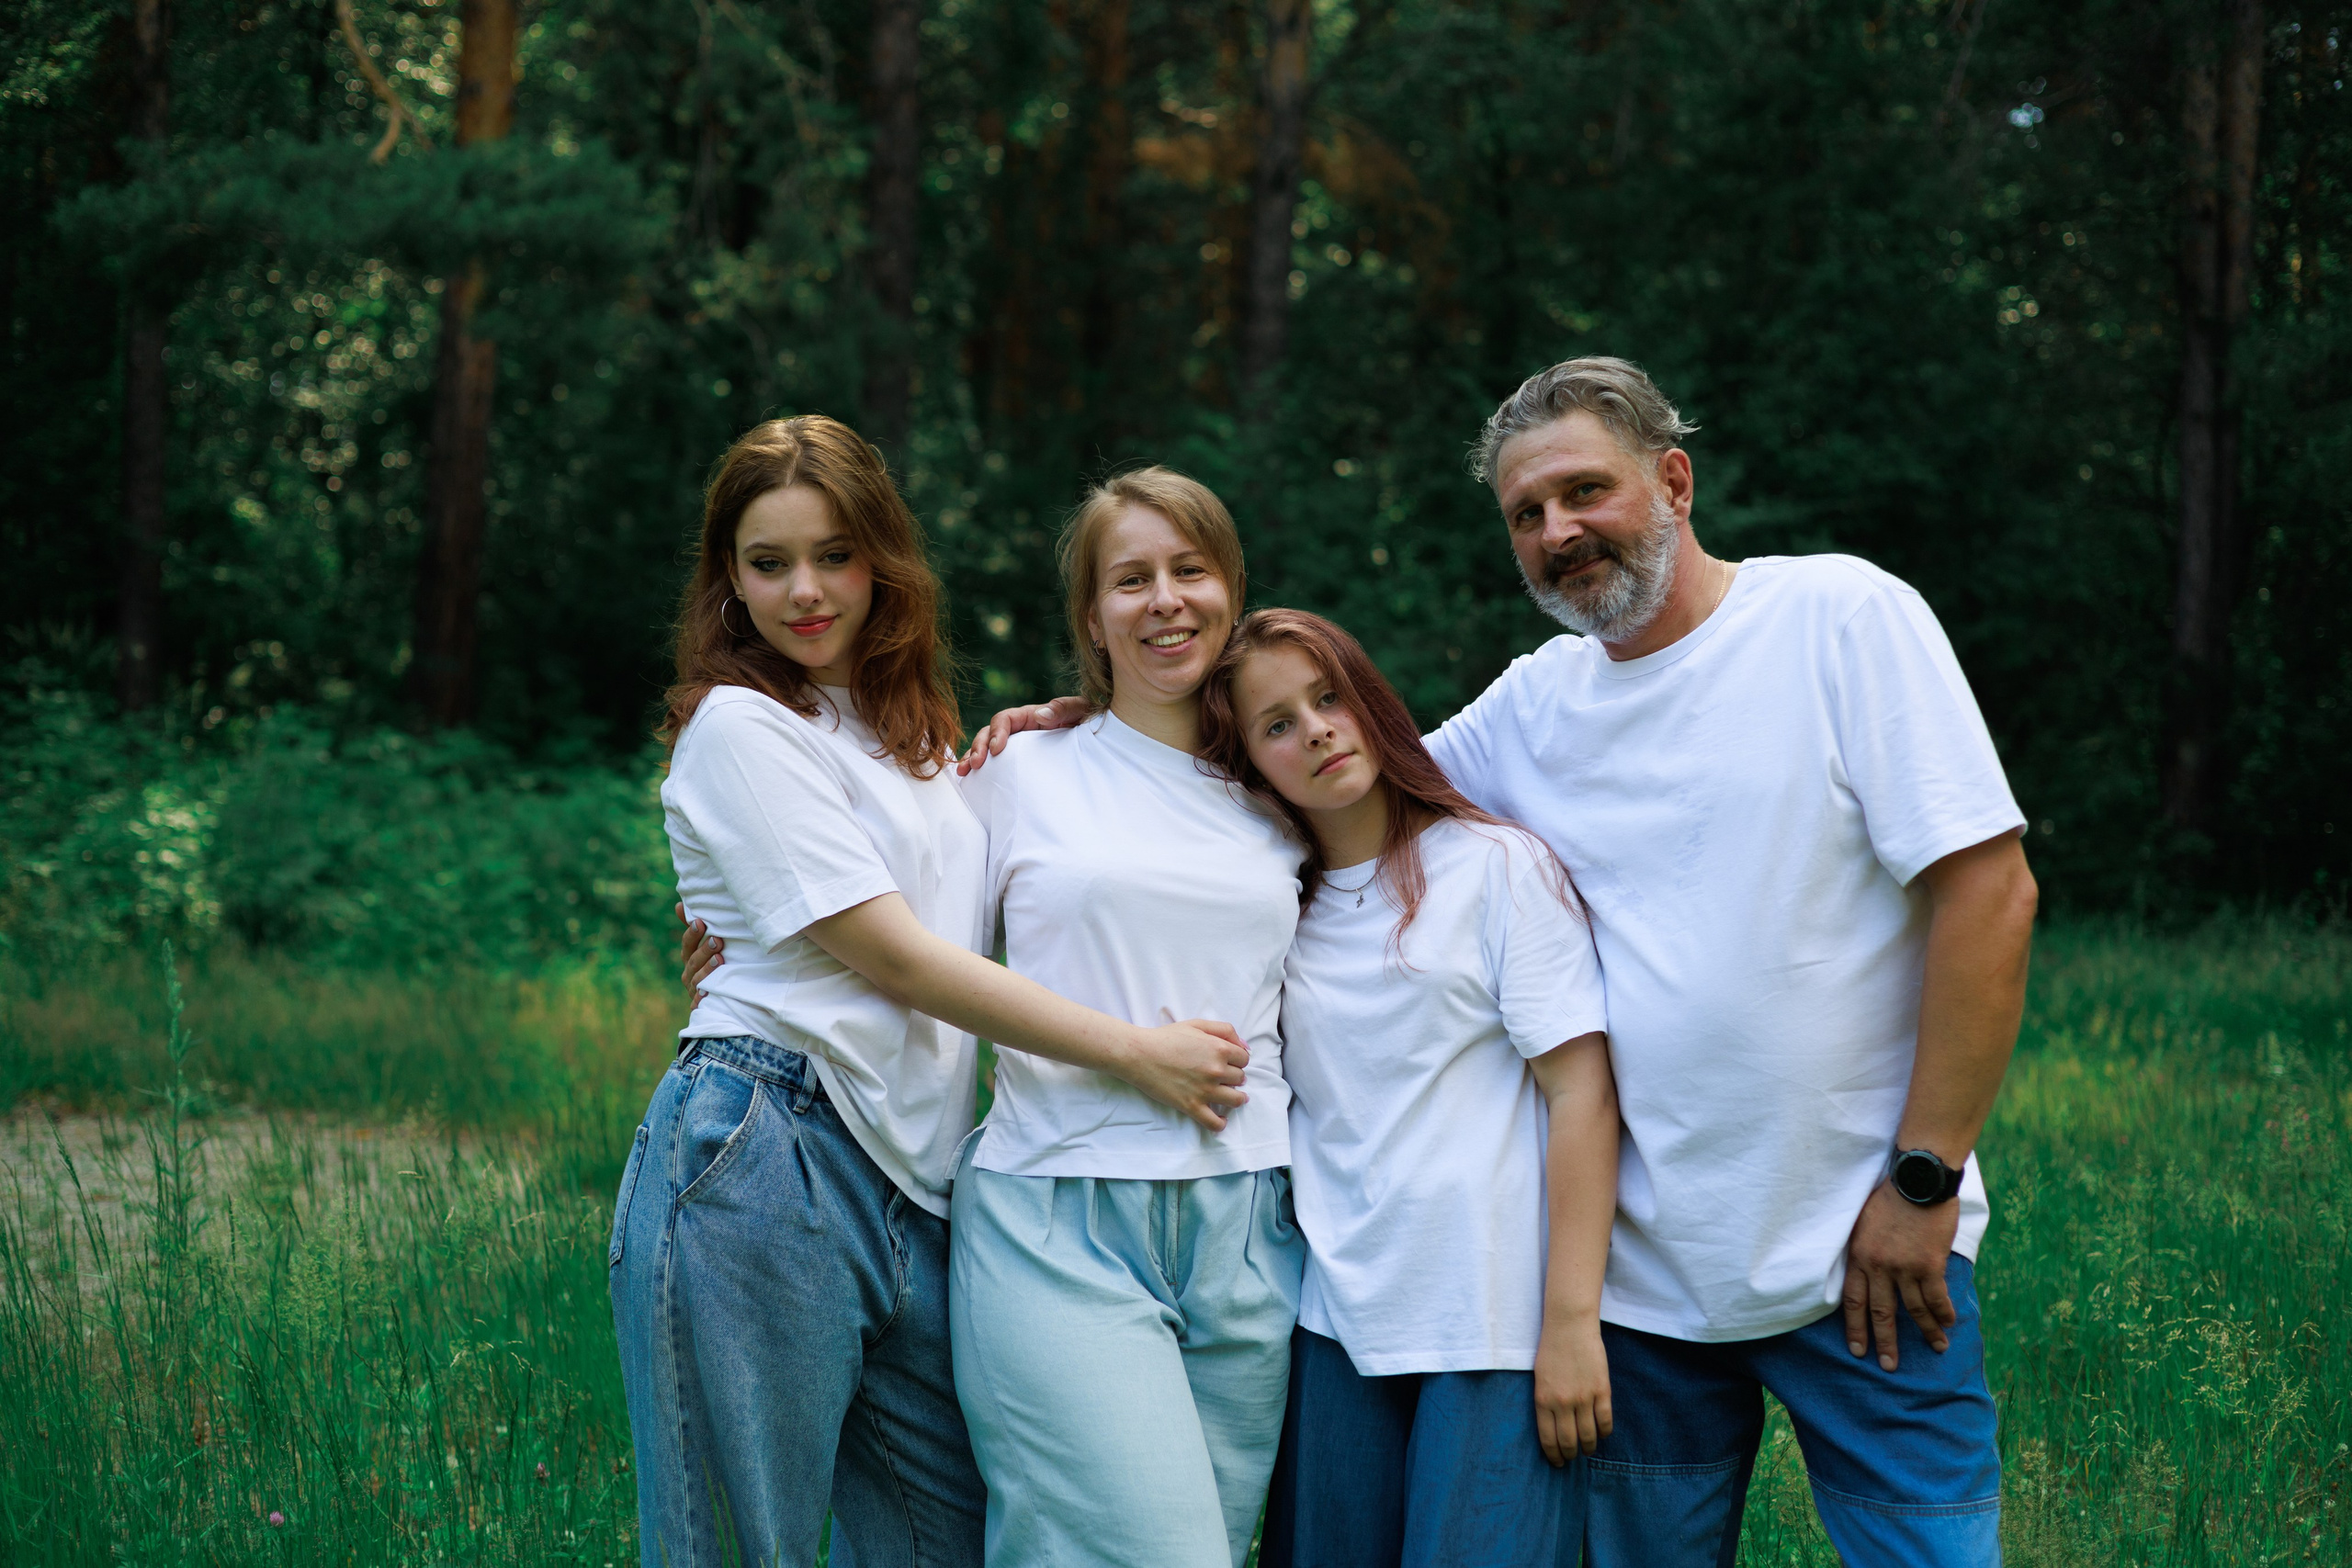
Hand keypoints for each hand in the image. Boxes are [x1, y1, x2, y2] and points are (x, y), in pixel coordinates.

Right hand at [676, 902, 723, 999]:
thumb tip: (679, 904)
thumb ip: (693, 927)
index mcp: (689, 957)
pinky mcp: (700, 1004)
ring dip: (707, 969)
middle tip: (717, 940)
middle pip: (693, 961)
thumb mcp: (703, 945)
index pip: (687, 944)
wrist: (719, 996)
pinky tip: (708, 992)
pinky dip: (702, 998)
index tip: (701, 922)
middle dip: (704, 950)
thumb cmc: (711, 963)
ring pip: (698, 979)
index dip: (693, 934)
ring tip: (720, 958)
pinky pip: (699, 1002)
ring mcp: (694, 989)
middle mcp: (689, 973)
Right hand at [956, 696, 1092, 775]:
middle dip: (979, 747)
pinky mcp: (1019, 762)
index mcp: (1031, 715)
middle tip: (974, 765)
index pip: (1005, 719)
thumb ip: (1064, 709)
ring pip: (987, 749)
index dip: (997, 732)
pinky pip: (996, 764)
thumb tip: (1041, 714)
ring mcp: (1017, 746)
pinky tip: (970, 781)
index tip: (997, 750)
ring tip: (964, 773)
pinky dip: (982, 770)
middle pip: (989, 733)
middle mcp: (1020, 730)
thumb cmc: (1090, 721)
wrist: (1100, 740)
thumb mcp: (1081, 711)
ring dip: (973, 758)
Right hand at [1115, 1019, 1250, 1131]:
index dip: (1237, 1060)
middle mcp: (1216, 1070)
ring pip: (1235, 1100)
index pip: (1244, 1059)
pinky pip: (1215, 1123)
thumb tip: (1246, 1047)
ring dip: (1235, 1099)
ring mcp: (1205, 1090)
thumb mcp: (1197, 1024)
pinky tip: (1220, 1119)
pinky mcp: (1192, 1106)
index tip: (1229, 1063)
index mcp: (1219, 1049)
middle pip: (1240, 1079)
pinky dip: (1221, 1123)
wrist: (1139, 1054)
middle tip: (1222, 1077)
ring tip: (1228, 1097)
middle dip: (1234, 1077)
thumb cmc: (1166, 1037)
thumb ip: (1224, 1030)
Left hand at [1533, 1312, 1612, 1464]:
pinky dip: (1605, 1432)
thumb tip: (1553, 1427)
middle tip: (1572, 1459)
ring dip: (1589, 1447)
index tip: (1557, 1463)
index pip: (1548, 1438)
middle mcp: (1562, 1402)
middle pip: (1569, 1441)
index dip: (1554, 1455)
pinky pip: (1605, 1420)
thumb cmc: (1551, 1350)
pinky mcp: (1601, 1390)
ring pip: (1588, 1435)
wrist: (1569, 1326)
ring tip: (1588, 1450)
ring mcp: (1583, 1397)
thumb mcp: (1539, 1378)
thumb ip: (1546, 1402)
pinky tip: (1603, 1434)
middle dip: (1570, 1455)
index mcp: (1543, 1400)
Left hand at [1840, 1180, 1960, 1371]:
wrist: (1916, 1179)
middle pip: (1880, 1312)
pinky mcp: (1930, 1264)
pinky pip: (1937, 1297)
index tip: (1858, 1349)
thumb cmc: (1890, 1195)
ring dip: (1926, 1332)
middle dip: (1885, 1341)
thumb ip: (1864, 1249)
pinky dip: (1944, 1313)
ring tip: (1937, 1348)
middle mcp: (1879, 1266)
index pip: (1852, 1300)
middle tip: (1889, 1365)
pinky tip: (1949, 1324)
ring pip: (1914, 1310)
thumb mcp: (1863, 1222)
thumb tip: (1867, 1270)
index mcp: (1858, 1256)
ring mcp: (1905, 1267)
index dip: (1855, 1327)